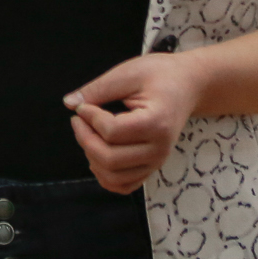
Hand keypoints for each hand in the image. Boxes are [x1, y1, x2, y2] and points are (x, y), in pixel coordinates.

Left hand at [66, 52, 205, 193]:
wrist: (187, 86)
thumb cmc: (159, 75)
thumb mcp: (128, 73)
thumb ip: (98, 89)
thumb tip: (70, 103)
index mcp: (156, 122)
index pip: (112, 132)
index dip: (89, 118)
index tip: (84, 106)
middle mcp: (159, 149)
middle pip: (110, 159)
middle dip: (85, 139)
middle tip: (79, 120)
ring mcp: (157, 162)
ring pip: (113, 177)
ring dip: (91, 157)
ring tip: (88, 135)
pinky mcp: (151, 168)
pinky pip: (123, 185)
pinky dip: (104, 175)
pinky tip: (97, 153)